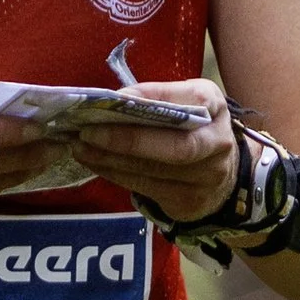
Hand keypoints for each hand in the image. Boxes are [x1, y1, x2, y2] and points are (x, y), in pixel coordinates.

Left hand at [65, 80, 235, 225]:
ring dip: (111, 159)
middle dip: (128, 139)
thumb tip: (109, 100)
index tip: (113, 98)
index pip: (188, 99)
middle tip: (88, 131)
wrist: (219, 176)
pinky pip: (144, 187)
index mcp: (215, 106)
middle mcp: (217, 142)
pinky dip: (114, 174)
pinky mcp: (188, 201)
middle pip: (176, 146)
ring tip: (80, 146)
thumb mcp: (183, 103)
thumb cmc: (190, 128)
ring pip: (154, 170)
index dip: (151, 98)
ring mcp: (206, 177)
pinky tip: (94, 162)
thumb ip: (155, 99)